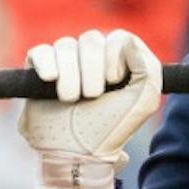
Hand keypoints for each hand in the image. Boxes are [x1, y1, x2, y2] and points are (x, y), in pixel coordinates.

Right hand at [18, 30, 161, 188]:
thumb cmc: (111, 128)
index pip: (119, 37)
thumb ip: (148, 68)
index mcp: (120, 63)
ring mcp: (65, 63)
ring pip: (65, 45)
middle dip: (93, 71)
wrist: (75, 151)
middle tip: (92, 97)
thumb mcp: (144, 101)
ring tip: (71, 100)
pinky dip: (47, 65)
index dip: (116, 58)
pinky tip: (51, 82)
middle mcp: (93, 59)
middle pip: (92, 39)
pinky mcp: (40, 69)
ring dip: (71, 77)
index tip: (115, 83)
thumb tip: (127, 40)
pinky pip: (41, 51)